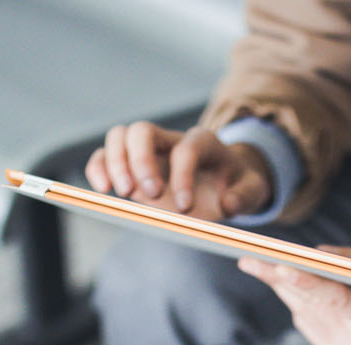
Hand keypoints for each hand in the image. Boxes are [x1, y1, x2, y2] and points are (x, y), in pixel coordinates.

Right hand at [86, 122, 272, 220]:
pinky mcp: (131, 165)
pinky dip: (99, 169)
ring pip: (119, 137)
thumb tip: (227, 204)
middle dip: (141, 162)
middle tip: (150, 195)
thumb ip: (244, 196)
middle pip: (143, 131)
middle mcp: (171, 140)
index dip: (183, 175)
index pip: (185, 148)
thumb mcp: (252, 190)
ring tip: (122, 193)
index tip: (184, 207)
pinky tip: (103, 190)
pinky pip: (105, 156)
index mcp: (202, 142)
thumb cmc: (237, 184)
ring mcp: (148, 151)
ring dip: (114, 163)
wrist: (226, 182)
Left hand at [238, 248, 350, 344]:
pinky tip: (289, 279)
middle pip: (309, 306)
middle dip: (279, 279)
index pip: (333, 300)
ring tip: (258, 262)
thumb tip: (316, 254)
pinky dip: (299, 296)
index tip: (274, 265)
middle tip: (247, 257)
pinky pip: (307, 319)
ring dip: (285, 286)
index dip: (302, 280)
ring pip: (302, 312)